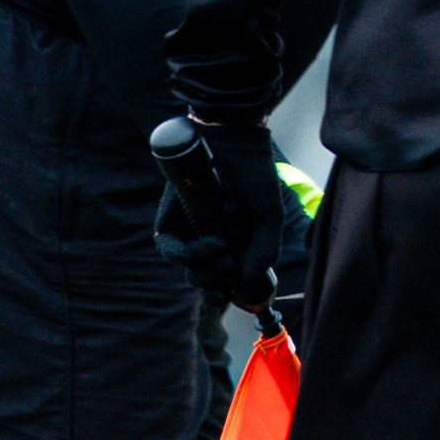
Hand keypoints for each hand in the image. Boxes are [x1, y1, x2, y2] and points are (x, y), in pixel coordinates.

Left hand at [152, 113, 289, 327]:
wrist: (233, 145)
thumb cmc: (255, 177)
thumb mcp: (269, 218)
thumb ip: (265, 250)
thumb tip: (249, 280)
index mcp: (230, 244)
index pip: (221, 280)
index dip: (225, 293)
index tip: (235, 293)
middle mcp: (206, 241)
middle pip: (202, 280)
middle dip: (215, 285)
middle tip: (231, 269)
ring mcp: (187, 232)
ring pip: (187, 269)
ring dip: (205, 271)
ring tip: (224, 252)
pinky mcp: (170, 221)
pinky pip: (170, 248)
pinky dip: (188, 254)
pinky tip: (211, 242)